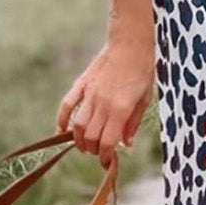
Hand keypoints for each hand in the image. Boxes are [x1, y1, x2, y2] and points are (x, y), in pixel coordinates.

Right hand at [56, 33, 153, 167]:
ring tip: (85, 145)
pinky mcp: (82, 84)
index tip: (108, 161)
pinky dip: (62, 120)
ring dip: (79, 140)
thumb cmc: (142, 71)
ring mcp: (90, 93)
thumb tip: (126, 144)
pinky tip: (61, 131)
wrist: (131, 43)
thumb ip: (133, 123)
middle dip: (94, 150)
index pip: (107, 142)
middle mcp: (103, 103)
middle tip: (99, 152)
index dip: (106, 156)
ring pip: (78, 125)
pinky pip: (67, 105)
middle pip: (91, 137)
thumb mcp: (144, 99)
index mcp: (120, 109)